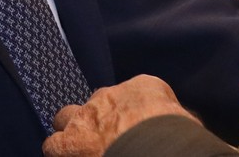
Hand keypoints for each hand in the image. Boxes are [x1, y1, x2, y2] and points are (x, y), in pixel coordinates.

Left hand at [43, 75, 197, 156]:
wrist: (156, 148)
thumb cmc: (176, 135)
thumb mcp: (186, 122)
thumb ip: (177, 120)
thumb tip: (185, 127)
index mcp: (142, 88)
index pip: (129, 94)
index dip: (126, 114)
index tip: (131, 127)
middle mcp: (110, 97)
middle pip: (93, 101)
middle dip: (95, 116)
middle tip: (103, 137)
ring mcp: (87, 118)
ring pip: (65, 117)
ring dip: (71, 132)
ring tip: (78, 150)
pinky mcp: (71, 142)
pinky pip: (53, 145)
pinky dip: (58, 152)